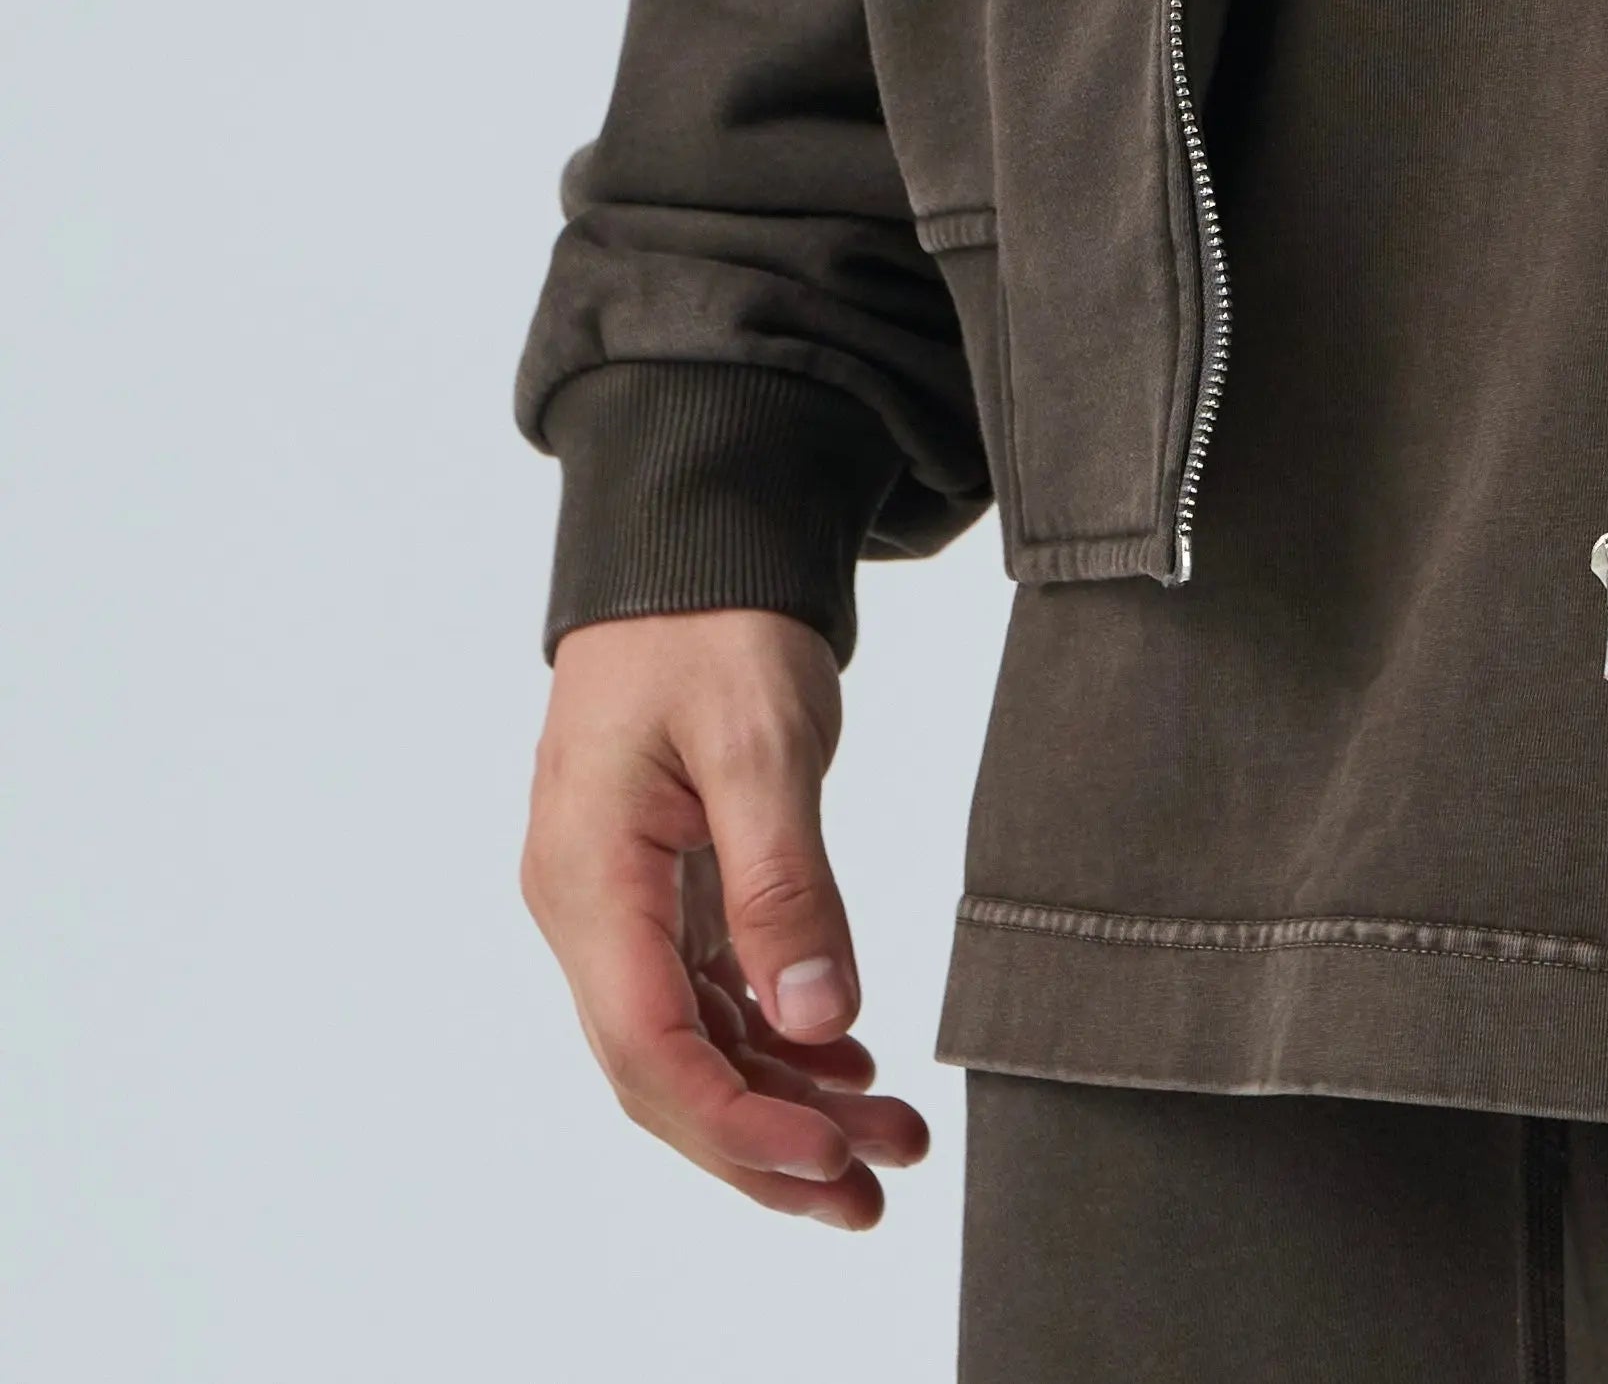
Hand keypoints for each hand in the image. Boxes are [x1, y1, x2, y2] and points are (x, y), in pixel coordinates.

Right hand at [520, 607, 930, 1225]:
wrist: (691, 538)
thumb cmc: (714, 618)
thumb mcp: (760, 737)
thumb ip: (783, 880)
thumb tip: (815, 1015)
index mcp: (588, 878)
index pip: (647, 1047)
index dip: (735, 1121)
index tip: (825, 1162)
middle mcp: (587, 908)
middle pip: (666, 1072)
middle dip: (765, 1148)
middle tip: (871, 1198)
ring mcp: (620, 903)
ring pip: (695, 1042)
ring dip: (788, 1103)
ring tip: (892, 1149)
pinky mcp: (662, 889)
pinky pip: (712, 994)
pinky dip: (780, 1040)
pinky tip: (852, 1068)